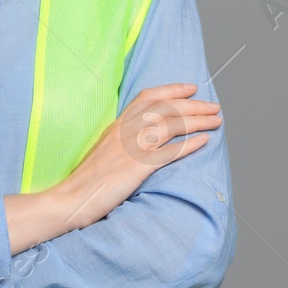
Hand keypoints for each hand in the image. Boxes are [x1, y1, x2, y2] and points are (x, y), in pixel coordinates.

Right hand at [48, 82, 220, 231]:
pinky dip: (189, 144)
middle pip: (165, 108)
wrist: (70, 199)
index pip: (147, 97)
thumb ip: (122, 141)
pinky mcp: (136, 168)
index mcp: (117, 126)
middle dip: (194, 105)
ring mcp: (131, 148)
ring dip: (198, 121)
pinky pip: (169, 152)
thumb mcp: (104, 151)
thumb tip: (142, 138)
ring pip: (171, 125)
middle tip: (214, 107)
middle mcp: (125, 131)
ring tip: (216, 121)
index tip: (191, 88)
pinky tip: (204, 142)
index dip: (172, 90)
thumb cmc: (87, 181)